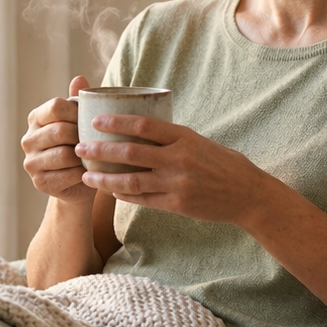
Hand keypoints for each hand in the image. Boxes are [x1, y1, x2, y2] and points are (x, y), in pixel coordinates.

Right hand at [22, 76, 95, 203]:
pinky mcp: (39, 182)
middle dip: (82, 136)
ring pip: (63, 154)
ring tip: (92, 157)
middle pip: (60, 130)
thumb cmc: (81, 145)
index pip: (55, 107)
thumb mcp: (80, 122)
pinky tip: (88, 172)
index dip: (77, 112)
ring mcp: (31, 162)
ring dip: (83, 156)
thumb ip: (78, 101)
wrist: (79, 182)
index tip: (92, 120)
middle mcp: (28, 139)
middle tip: (96, 141)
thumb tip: (80, 78)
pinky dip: (82, 173)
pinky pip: (67, 174)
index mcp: (36, 118)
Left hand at [75, 114, 274, 224]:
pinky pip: (143, 200)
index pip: (142, 125)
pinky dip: (123, 195)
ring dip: (105, 179)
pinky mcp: (176, 205)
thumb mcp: (198, 141)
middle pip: (130, 153)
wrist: (247, 194)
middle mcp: (178, 159)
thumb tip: (138, 130)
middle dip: (100, 151)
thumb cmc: (222, 163)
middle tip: (79, 148)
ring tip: (86, 176)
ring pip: (131, 181)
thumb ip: (170, 138)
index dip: (115, 122)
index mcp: (183, 137)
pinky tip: (109, 192)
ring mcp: (176, 184)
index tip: (95, 121)